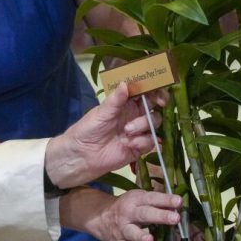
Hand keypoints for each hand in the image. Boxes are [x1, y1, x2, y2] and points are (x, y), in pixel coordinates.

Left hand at [43, 82, 164, 188]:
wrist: (82, 156)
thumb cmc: (88, 130)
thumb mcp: (101, 113)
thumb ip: (115, 100)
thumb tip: (125, 83)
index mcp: (125, 102)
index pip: (144, 91)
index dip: (154, 89)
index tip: (157, 93)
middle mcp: (134, 114)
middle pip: (154, 106)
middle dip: (157, 104)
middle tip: (158, 104)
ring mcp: (138, 131)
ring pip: (154, 123)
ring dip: (144, 125)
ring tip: (127, 131)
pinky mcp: (139, 147)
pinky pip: (150, 141)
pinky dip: (142, 141)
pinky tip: (128, 144)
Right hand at [68, 188, 181, 240]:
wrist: (100, 216)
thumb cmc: (126, 207)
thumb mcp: (139, 199)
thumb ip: (156, 202)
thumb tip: (178, 205)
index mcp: (136, 199)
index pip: (152, 198)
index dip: (166, 200)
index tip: (179, 202)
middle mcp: (128, 213)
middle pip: (145, 214)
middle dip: (160, 216)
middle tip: (175, 218)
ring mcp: (122, 228)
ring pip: (132, 232)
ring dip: (140, 236)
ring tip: (149, 240)